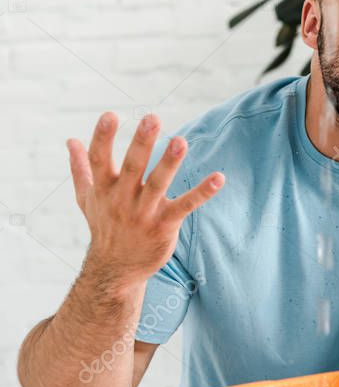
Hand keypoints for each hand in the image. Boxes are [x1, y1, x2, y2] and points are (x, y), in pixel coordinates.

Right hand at [66, 112, 224, 286]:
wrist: (115, 271)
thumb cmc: (104, 227)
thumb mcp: (88, 199)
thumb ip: (81, 168)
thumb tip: (71, 140)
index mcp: (104, 189)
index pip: (100, 160)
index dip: (103, 138)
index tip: (110, 115)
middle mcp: (122, 200)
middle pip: (132, 167)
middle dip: (141, 143)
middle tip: (152, 118)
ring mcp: (144, 213)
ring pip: (157, 184)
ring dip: (169, 163)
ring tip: (181, 141)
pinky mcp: (164, 225)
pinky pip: (185, 206)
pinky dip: (202, 193)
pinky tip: (218, 178)